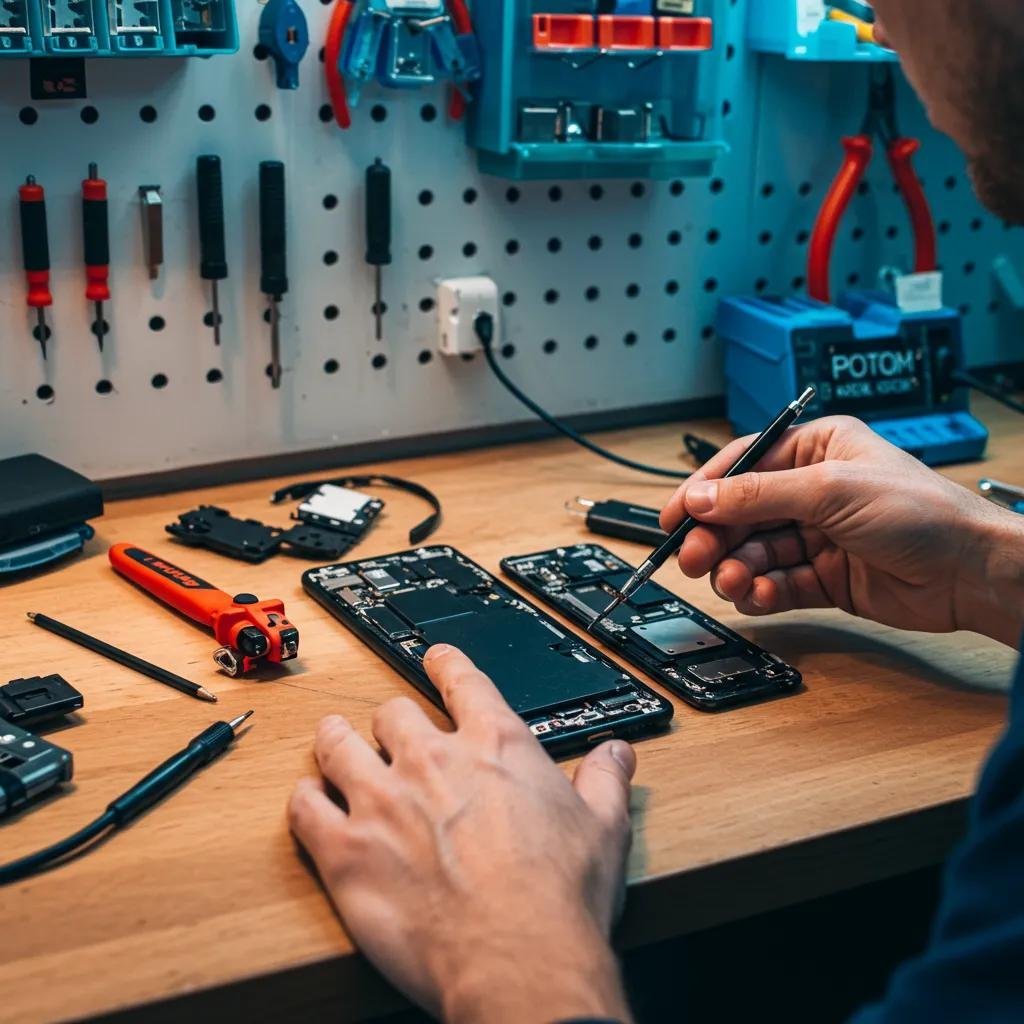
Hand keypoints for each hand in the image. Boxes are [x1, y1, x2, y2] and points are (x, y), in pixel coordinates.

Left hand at [288, 645, 636, 1023]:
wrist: (519, 960)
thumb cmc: (558, 898)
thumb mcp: (603, 827)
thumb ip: (605, 780)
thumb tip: (617, 755)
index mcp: (494, 746)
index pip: (461, 681)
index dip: (445, 665)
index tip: (436, 660)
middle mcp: (433, 760)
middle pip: (393, 713)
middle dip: (391, 720)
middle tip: (389, 730)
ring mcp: (383, 800)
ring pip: (338, 746)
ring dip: (335, 741)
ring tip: (333, 740)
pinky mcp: (346, 850)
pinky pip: (306, 809)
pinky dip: (304, 801)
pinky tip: (308, 802)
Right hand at [661, 415, 1023, 645]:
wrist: (969, 573)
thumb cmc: (922, 513)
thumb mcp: (830, 490)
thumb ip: (758, 495)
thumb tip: (701, 497)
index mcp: (816, 450)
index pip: (743, 465)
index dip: (703, 490)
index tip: (672, 514)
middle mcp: (813, 491)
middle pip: (742, 513)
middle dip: (715, 536)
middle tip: (692, 557)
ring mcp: (817, 536)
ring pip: (754, 552)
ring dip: (735, 568)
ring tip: (728, 581)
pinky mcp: (824, 577)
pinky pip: (776, 583)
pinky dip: (760, 592)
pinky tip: (756, 596)